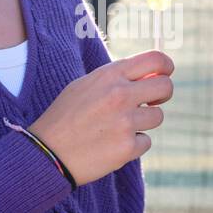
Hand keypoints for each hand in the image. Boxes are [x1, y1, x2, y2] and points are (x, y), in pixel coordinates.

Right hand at [28, 50, 174, 186]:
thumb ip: (117, 78)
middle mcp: (120, 95)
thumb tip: (153, 75)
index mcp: (110, 75)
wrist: (46, 152)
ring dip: (143, 122)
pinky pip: (146, 142)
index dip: (166, 67)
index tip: (164, 75)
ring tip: (118, 127)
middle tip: (150, 102)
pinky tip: (111, 145)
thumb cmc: (65, 116)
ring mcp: (125, 122)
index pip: (156, 60)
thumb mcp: (86, 85)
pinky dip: (133, 145)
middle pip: (166, 87)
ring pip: (157, 116)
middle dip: (162, 95)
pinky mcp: (127, 148)